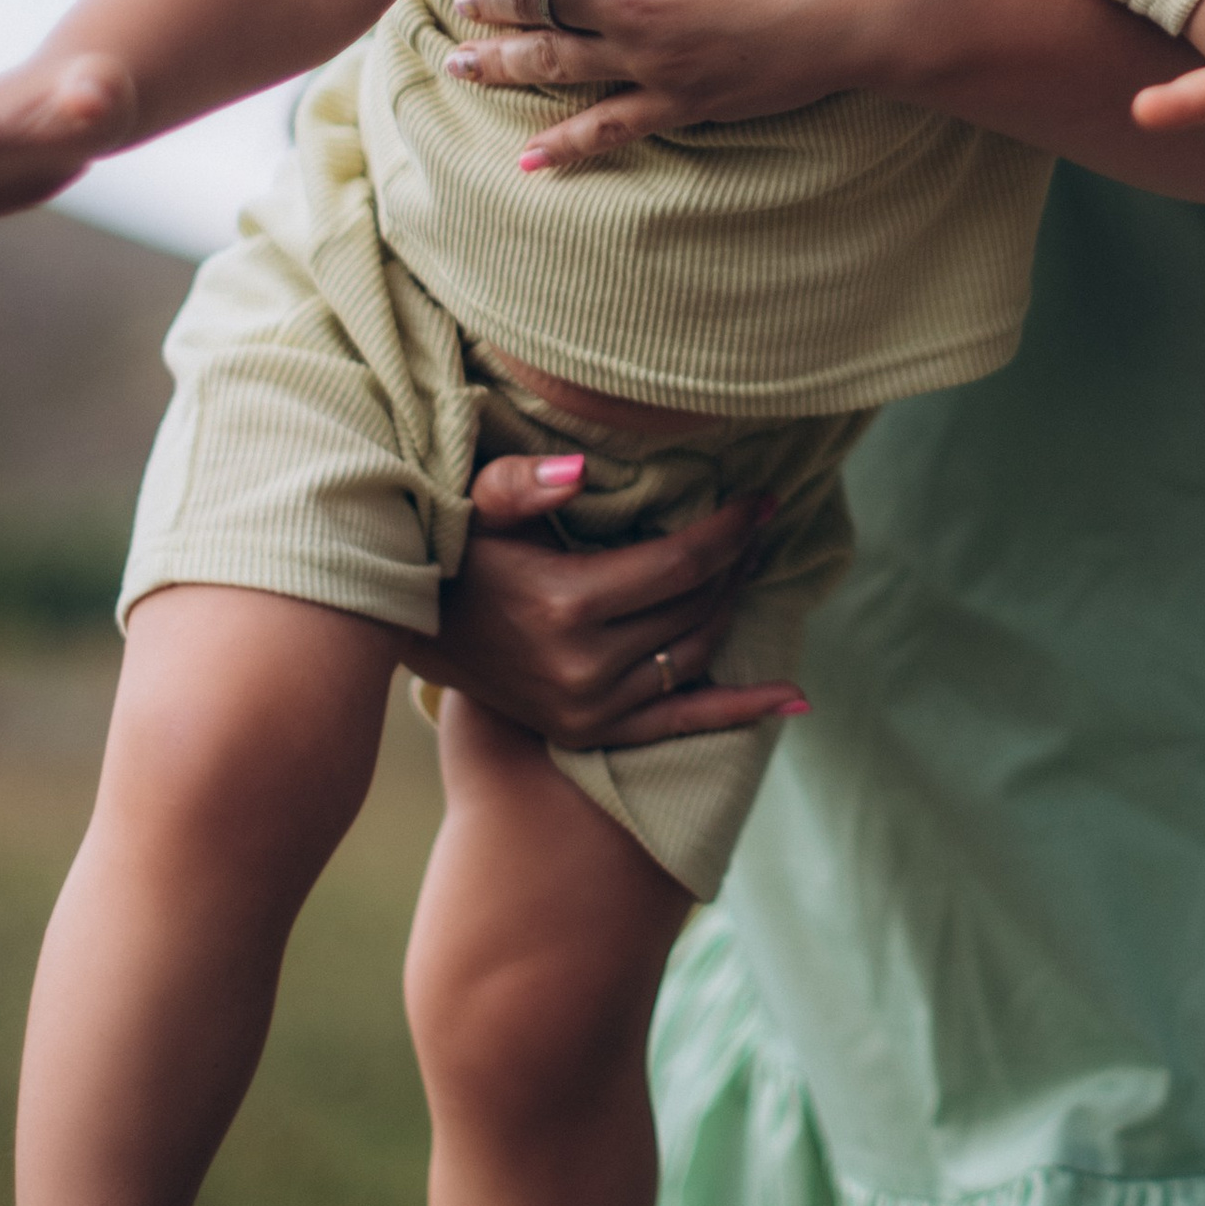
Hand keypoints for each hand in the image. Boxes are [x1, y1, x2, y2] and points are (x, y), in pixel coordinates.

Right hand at [415, 454, 808, 749]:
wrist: (411, 633)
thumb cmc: (452, 553)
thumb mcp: (475, 507)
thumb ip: (522, 484)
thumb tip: (580, 472)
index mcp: (566, 605)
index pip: (680, 565)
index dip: (730, 530)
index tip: (763, 500)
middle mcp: (585, 667)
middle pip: (695, 607)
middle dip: (736, 561)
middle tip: (756, 525)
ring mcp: (591, 708)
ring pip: (694, 654)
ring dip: (730, 608)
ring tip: (747, 566)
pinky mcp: (591, 733)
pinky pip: (681, 724)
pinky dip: (741, 711)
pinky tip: (793, 700)